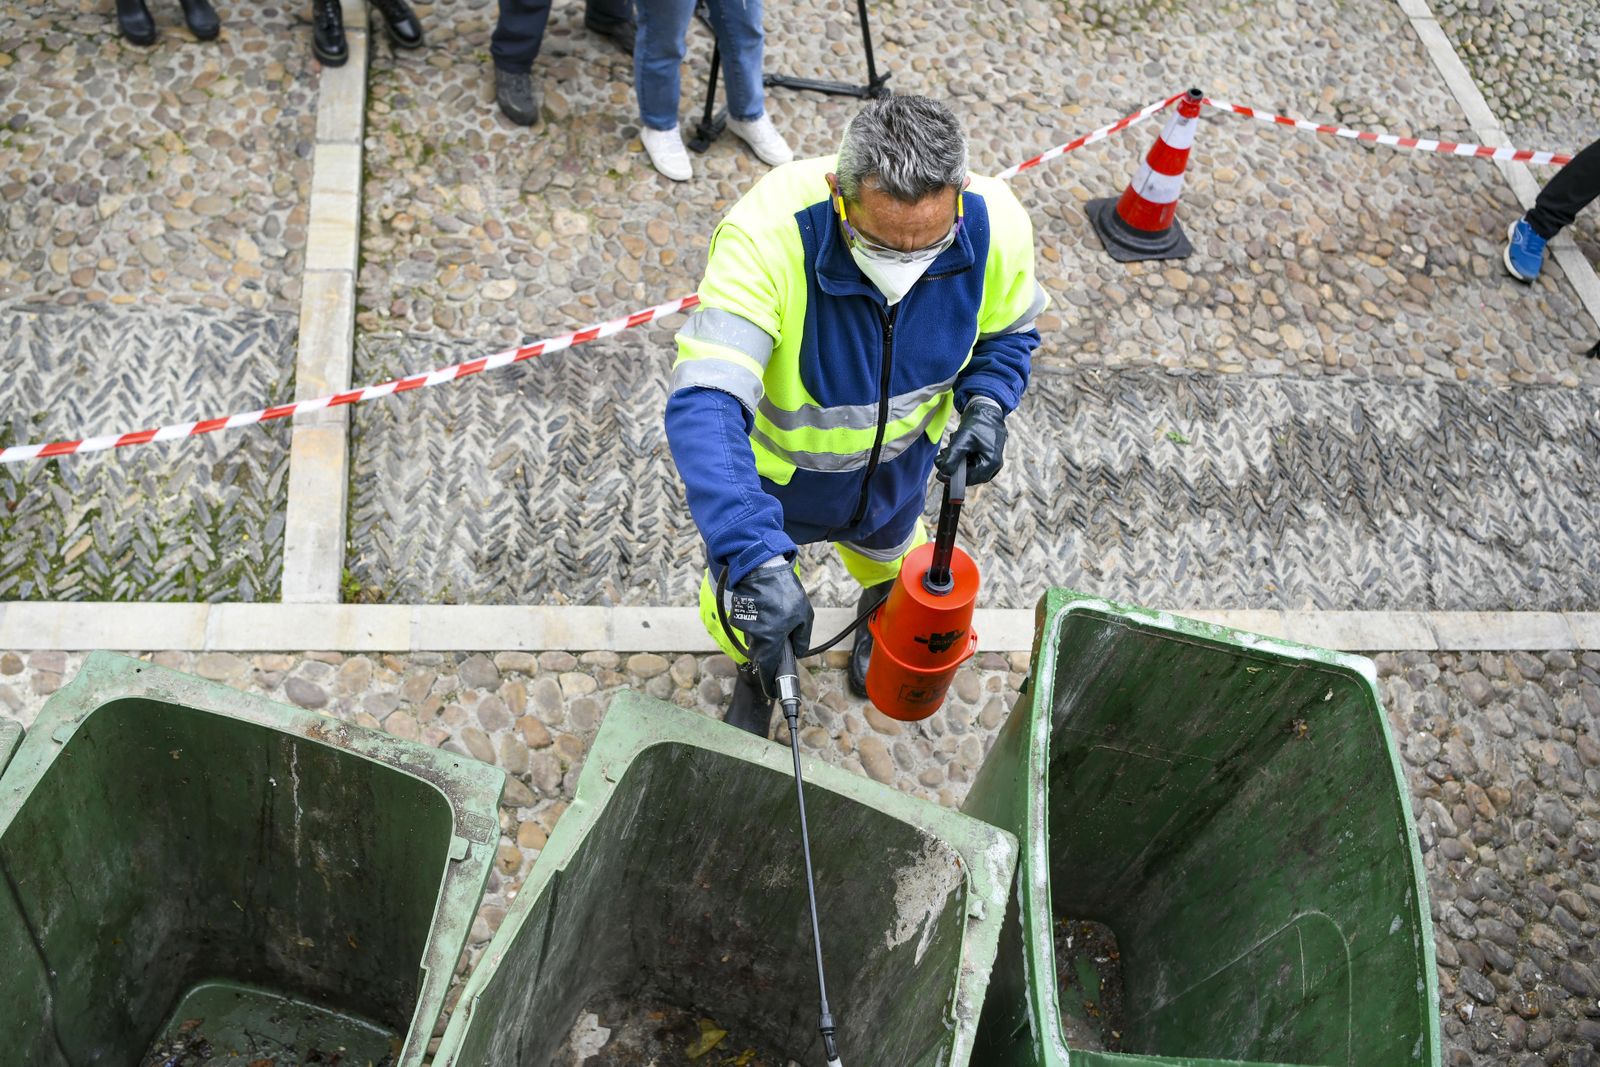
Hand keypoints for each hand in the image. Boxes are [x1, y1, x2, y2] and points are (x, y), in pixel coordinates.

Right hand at [729, 560, 813, 695]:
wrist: (760, 568)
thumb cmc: (785, 592)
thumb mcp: (804, 616)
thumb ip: (802, 638)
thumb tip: (797, 651)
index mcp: (771, 641)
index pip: (767, 671)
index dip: (770, 684)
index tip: (774, 692)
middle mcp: (754, 637)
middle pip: (762, 656)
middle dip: (771, 656)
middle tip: (782, 647)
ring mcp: (744, 627)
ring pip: (756, 642)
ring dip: (765, 638)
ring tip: (777, 622)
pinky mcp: (738, 616)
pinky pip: (750, 628)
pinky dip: (758, 626)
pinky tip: (767, 613)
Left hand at [936, 397, 1007, 483]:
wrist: (986, 410)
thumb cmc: (977, 423)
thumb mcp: (962, 440)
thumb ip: (952, 458)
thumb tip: (942, 474)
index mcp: (991, 463)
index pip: (969, 479)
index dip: (952, 477)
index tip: (939, 474)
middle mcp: (993, 466)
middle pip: (968, 476)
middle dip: (953, 467)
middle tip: (942, 457)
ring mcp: (990, 463)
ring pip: (968, 470)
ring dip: (956, 462)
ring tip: (949, 449)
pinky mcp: (985, 459)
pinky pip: (970, 464)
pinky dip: (961, 458)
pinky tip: (957, 447)